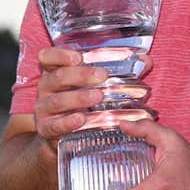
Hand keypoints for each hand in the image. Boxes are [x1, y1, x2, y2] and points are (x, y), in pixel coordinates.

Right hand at [32, 48, 153, 146]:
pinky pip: (54, 125)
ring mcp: (43, 109)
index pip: (47, 57)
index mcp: (55, 71)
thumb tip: (146, 61)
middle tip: (102, 76)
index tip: (78, 57)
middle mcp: (46, 88)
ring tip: (97, 97)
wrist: (63, 134)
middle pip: (57, 77)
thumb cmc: (84, 101)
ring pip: (56, 101)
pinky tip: (81, 119)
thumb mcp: (96, 84)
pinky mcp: (46, 129)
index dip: (60, 55)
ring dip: (77, 98)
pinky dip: (67, 122)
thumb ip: (120, 71)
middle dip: (80, 75)